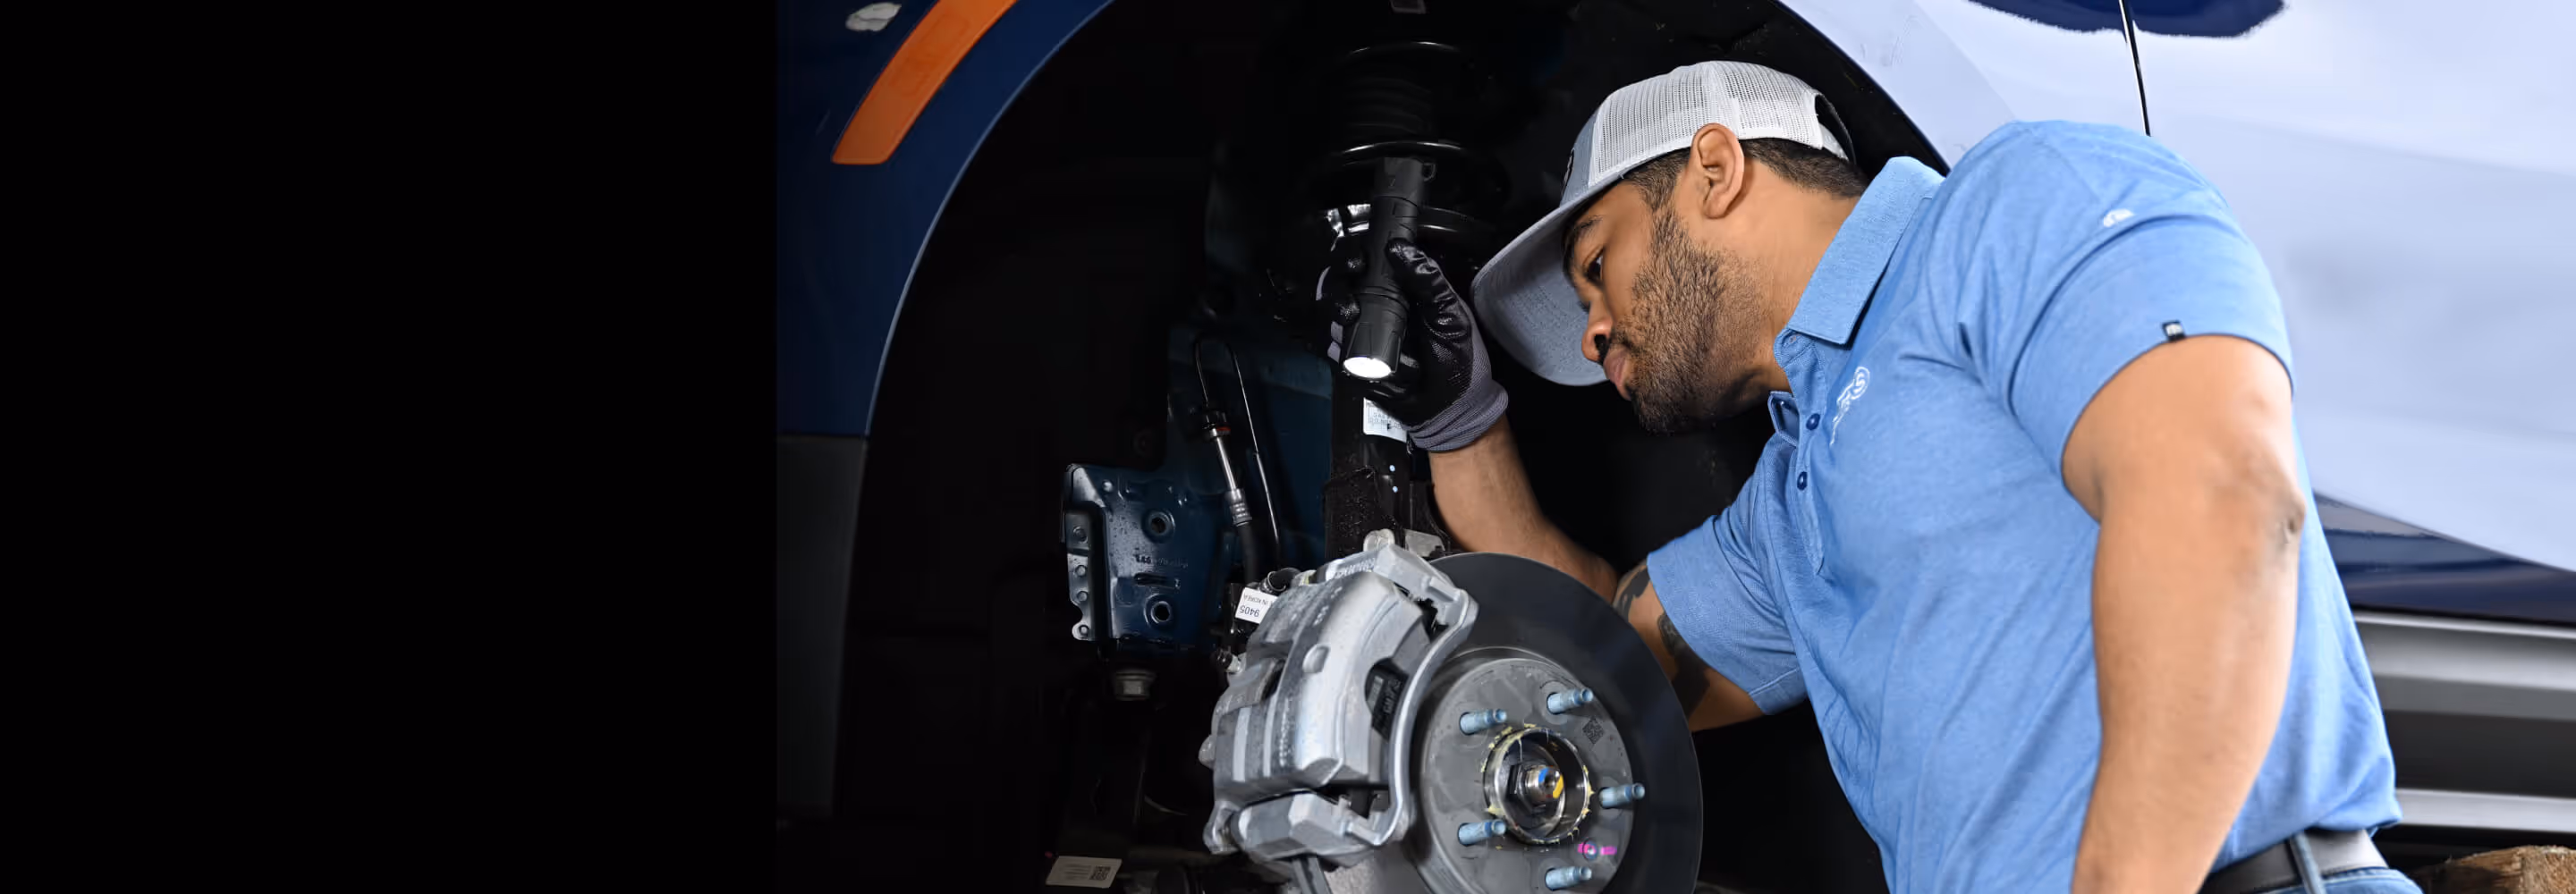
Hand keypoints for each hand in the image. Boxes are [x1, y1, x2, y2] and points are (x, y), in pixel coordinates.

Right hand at [1322, 238, 1508, 450]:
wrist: (1450, 409)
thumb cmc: (1457, 360)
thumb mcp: (1450, 314)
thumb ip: (1429, 279)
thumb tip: (1400, 248)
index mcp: (1401, 290)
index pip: (1368, 261)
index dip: (1353, 256)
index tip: (1357, 262)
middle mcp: (1377, 307)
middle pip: (1340, 284)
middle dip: (1337, 286)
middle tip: (1350, 299)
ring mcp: (1362, 333)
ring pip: (1330, 314)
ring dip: (1335, 313)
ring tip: (1350, 320)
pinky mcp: (1353, 360)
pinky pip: (1333, 348)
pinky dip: (1337, 346)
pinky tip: (1346, 347)